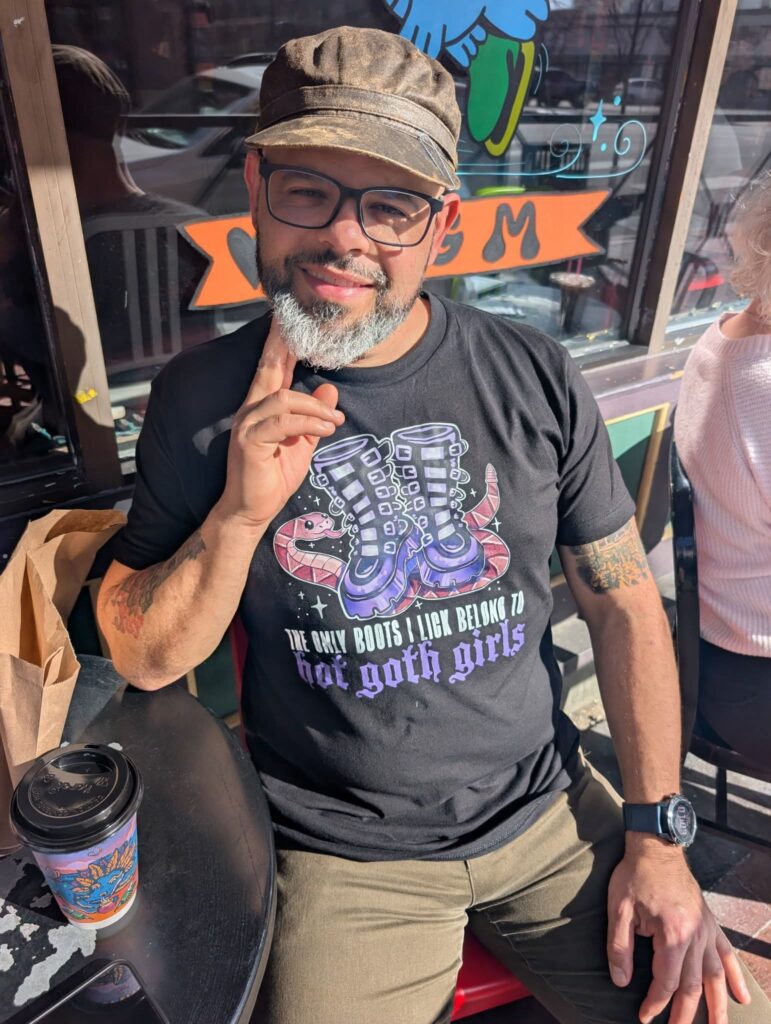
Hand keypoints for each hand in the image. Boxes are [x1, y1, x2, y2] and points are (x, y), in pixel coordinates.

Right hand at [216, 320, 343, 528]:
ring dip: (314, 406)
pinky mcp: (249, 442)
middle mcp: (250, 411)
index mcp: (261, 409)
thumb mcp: (303, 444)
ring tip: (334, 420)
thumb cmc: (273, 479)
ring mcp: (247, 425)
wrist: (251, 512)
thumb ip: (315, 419)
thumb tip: (331, 390)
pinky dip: (307, 423)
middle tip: (297, 324)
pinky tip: (325, 429)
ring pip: (283, 398)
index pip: (271, 369)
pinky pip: (282, 422)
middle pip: (269, 370)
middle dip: (283, 346)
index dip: (280, 345)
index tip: (289, 321)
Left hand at [607, 841, 750, 1023]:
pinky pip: (727, 953)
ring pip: (715, 975)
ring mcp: (706, 929)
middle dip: (685, 1014)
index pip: (667, 981)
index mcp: (672, 933)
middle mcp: (695, 935)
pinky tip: (742, 997)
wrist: (655, 846)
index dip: (655, 1003)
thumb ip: (619, 947)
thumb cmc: (634, 875)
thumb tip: (620, 981)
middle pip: (693, 985)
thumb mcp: (618, 909)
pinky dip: (735, 976)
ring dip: (718, 1005)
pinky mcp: (709, 922)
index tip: (644, 1017)